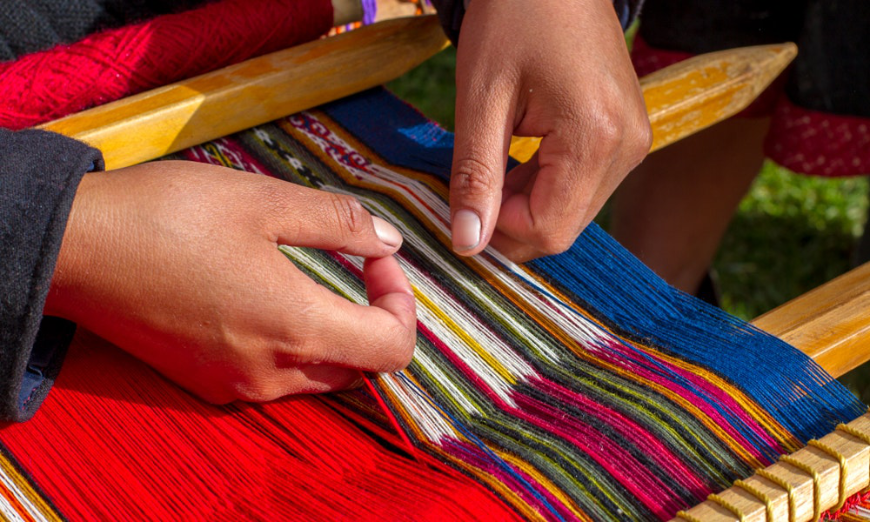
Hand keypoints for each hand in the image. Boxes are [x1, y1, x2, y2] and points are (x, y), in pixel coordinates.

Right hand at [45, 161, 415, 403]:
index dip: (403, 302)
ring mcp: (235, 385)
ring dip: (336, 335)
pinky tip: (269, 300)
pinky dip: (294, 346)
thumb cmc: (168, 216)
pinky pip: (275, 378)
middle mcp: (271, 372)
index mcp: (295, 327)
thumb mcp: (264, 201)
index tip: (378, 258)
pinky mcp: (206, 383)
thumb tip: (389, 240)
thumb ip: (339, 223)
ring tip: (316, 280)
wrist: (75, 249)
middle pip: (360, 367)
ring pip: (319, 376)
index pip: (391, 348)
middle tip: (359, 265)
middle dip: (374, 319)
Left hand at [449, 0, 651, 261]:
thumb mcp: (482, 96)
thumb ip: (476, 175)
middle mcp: (627, 148)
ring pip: (572, 211)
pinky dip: (544, 186)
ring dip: (525, 204)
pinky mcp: (625, 137)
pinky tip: (517, 159)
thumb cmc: (515, 17)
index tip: (461, 208)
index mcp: (596, 138)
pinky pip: (582, 186)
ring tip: (492, 164)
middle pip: (563, 227)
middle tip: (470, 189)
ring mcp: (632, 143)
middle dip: (511, 222)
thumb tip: (467, 243)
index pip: (549, 229)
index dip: (498, 234)